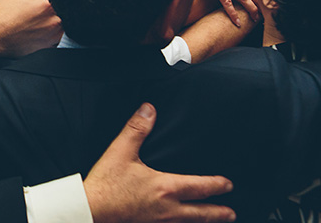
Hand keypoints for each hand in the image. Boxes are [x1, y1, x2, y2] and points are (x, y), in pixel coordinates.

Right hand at [0, 0, 61, 58]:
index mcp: (47, 5)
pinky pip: (58, 37)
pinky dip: (53, 32)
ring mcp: (52, 35)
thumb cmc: (1, 17)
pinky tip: (40, 29)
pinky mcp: (48, 46)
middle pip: (66, 10)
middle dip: (59, 6)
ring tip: (42, 18)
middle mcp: (54, 21)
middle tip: (46, 6)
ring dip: (57, 19)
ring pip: (64, 24)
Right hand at [84, 103, 235, 222]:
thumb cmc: (106, 184)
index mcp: (164, 188)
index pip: (199, 187)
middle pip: (200, 213)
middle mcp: (166, 209)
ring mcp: (158, 222)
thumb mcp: (121, 151)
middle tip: (230, 212)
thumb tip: (149, 110)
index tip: (228, 184)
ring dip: (203, 222)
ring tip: (212, 222)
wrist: (90, 210)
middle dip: (218, 212)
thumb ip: (137, 128)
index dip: (217, 185)